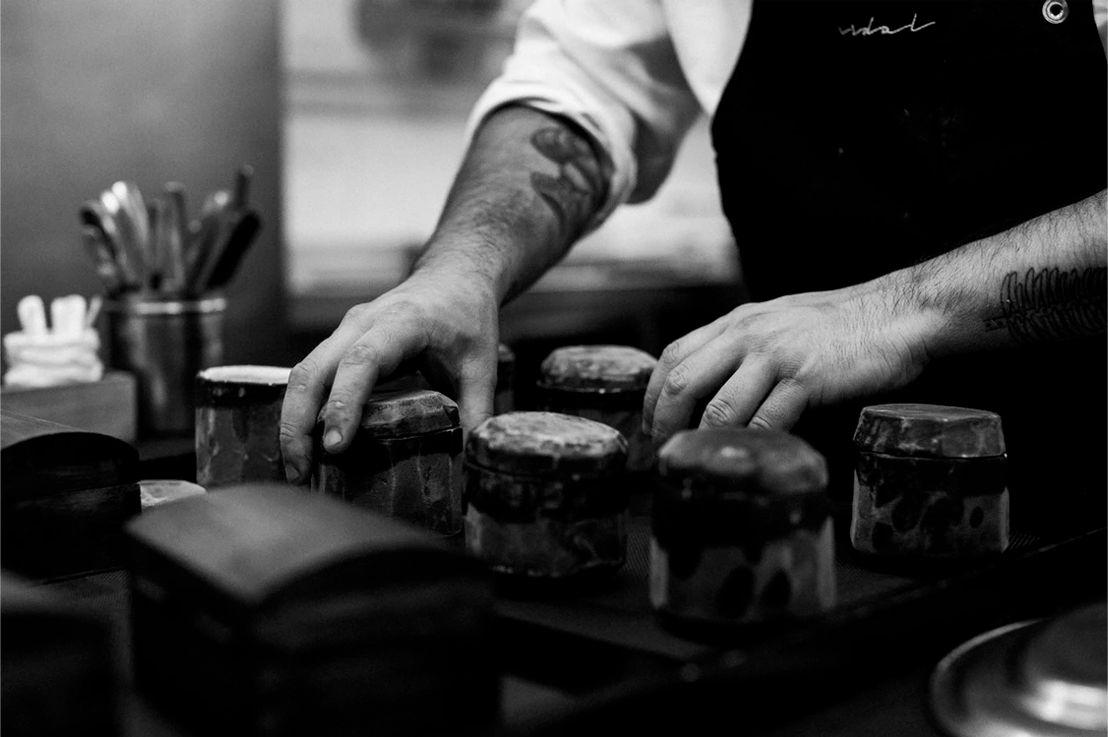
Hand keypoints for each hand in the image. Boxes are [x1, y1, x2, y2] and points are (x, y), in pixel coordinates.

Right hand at [279, 269, 499, 483]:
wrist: (453, 277)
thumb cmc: (467, 315)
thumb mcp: (482, 363)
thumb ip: (478, 411)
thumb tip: (474, 459)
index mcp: (400, 323)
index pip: (362, 361)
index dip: (344, 403)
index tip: (335, 445)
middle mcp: (361, 324)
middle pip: (312, 370)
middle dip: (297, 423)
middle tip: (300, 472)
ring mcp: (345, 333)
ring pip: (302, 374)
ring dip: (293, 421)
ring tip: (298, 470)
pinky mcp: (340, 345)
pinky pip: (311, 377)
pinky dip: (302, 411)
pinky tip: (307, 446)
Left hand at [642, 279, 937, 447]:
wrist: (898, 315)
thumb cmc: (840, 326)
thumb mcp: (778, 322)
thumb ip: (744, 346)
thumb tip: (711, 384)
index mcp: (737, 322)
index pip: (674, 355)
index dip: (653, 394)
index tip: (649, 425)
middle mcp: (747, 334)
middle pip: (684, 383)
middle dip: (666, 424)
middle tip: (665, 453)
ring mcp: (775, 355)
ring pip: (720, 407)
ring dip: (706, 442)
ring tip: (703, 463)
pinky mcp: (806, 378)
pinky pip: (767, 420)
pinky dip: (753, 445)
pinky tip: (750, 459)